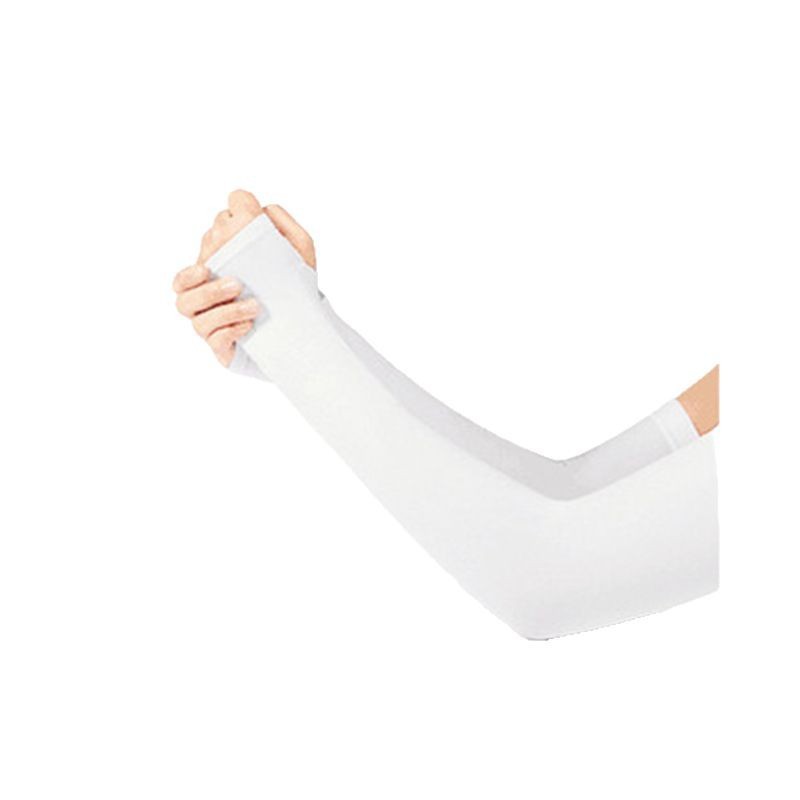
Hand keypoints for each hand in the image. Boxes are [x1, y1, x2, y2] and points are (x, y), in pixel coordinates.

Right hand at [173, 190, 316, 366]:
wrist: (307, 329)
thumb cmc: (296, 287)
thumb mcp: (299, 253)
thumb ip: (283, 225)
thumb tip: (261, 208)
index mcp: (223, 266)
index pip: (201, 248)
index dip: (209, 240)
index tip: (229, 237)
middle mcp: (208, 292)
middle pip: (182, 281)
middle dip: (206, 279)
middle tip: (238, 282)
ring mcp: (210, 319)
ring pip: (187, 308)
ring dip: (215, 304)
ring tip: (251, 304)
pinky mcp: (220, 345)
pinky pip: (212, 338)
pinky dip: (228, 329)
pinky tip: (250, 324)